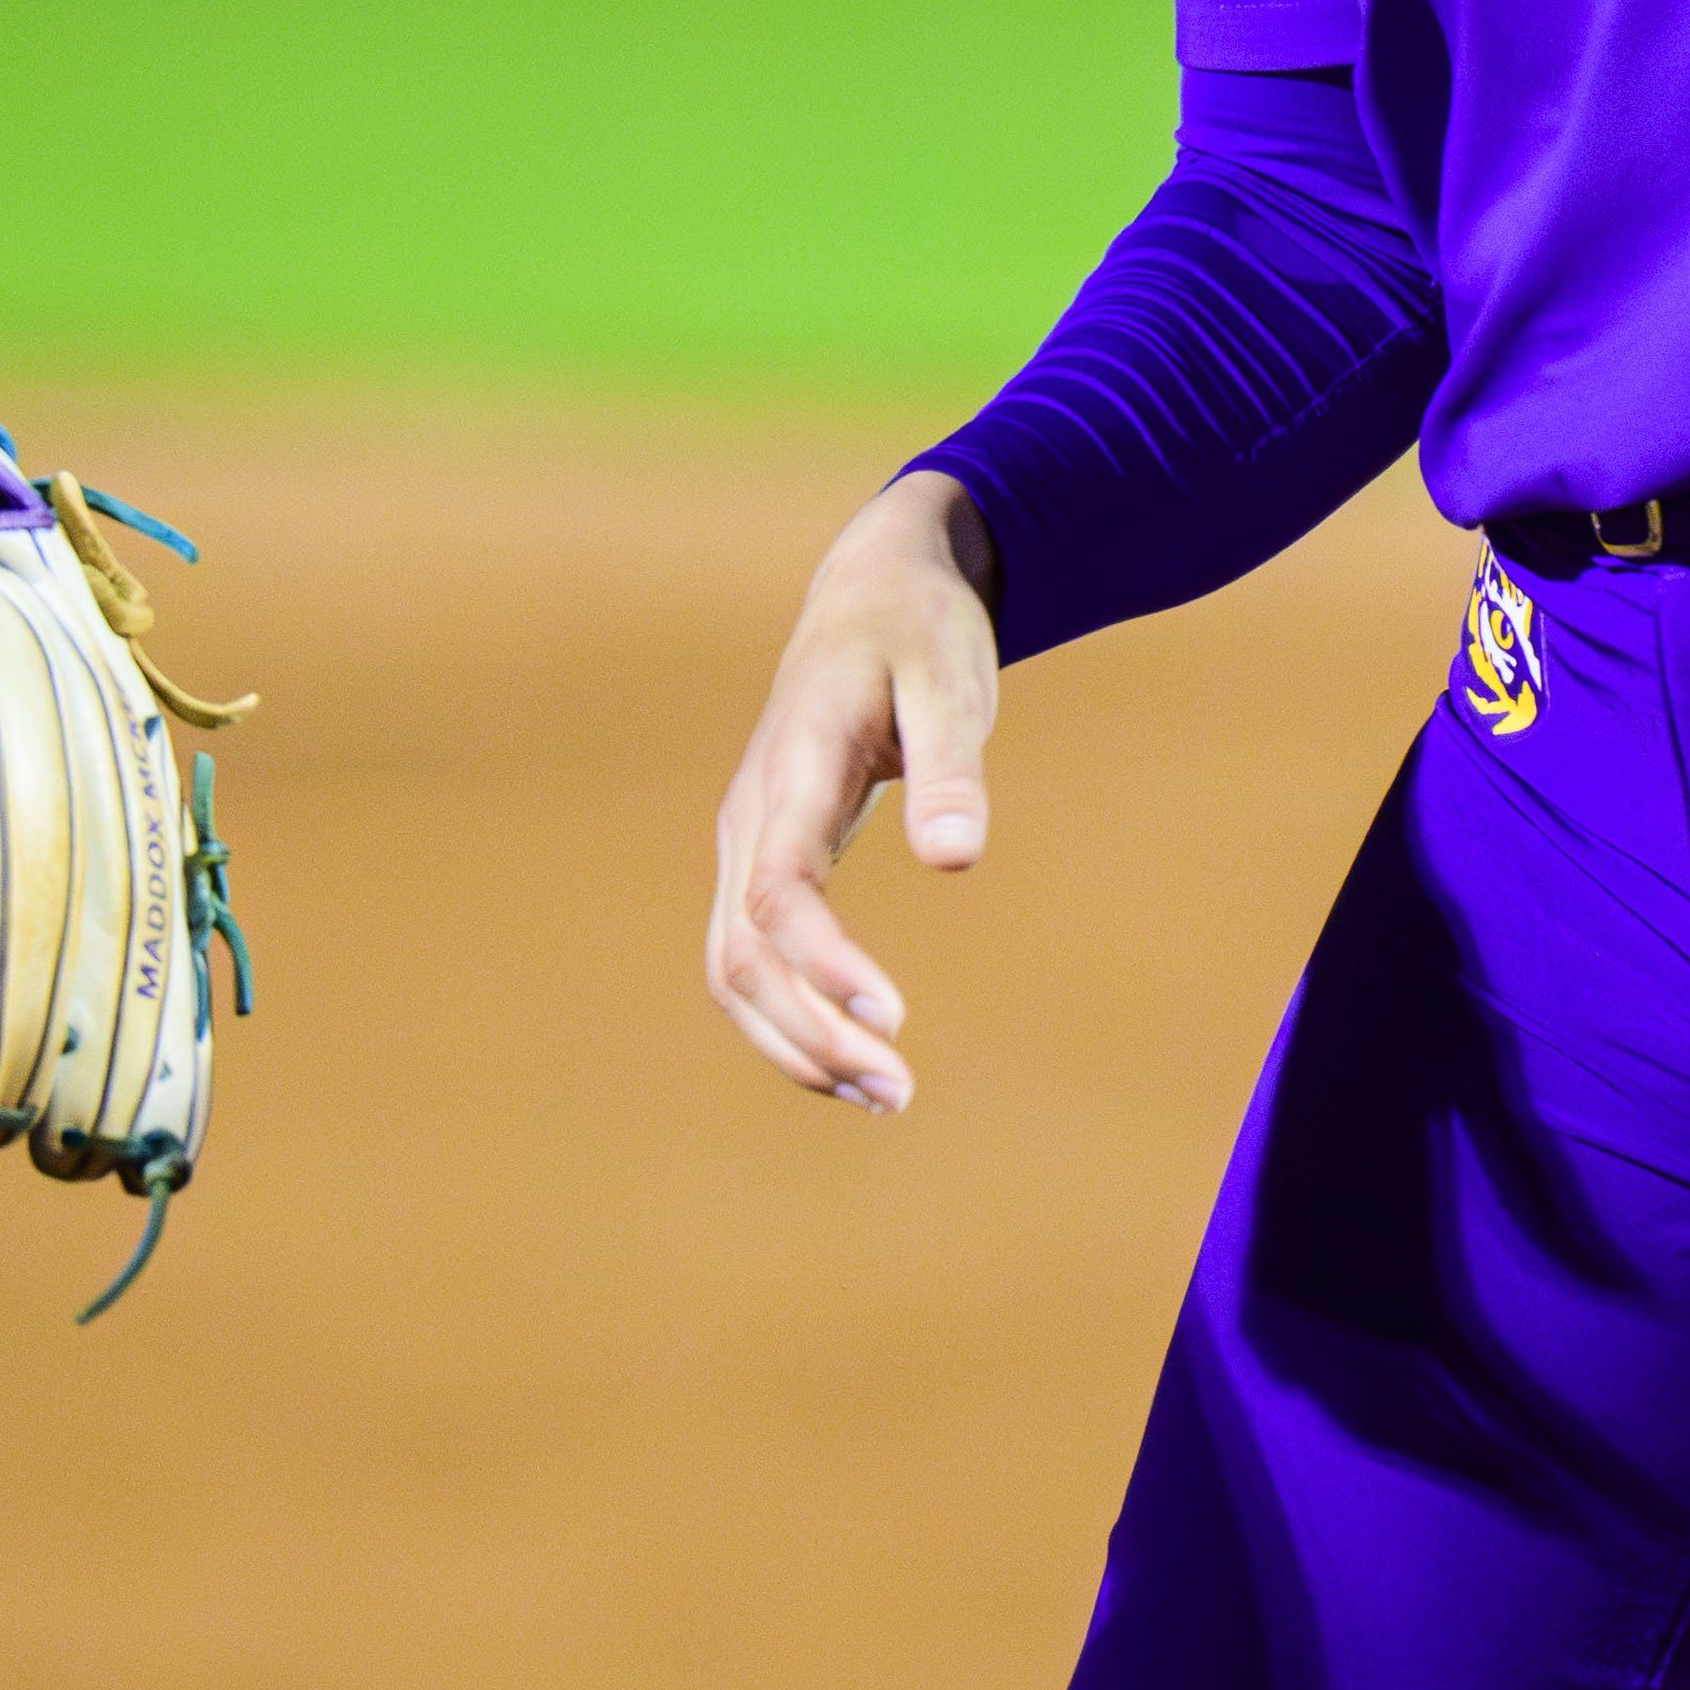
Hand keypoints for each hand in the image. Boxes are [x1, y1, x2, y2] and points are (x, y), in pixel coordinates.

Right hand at [702, 471, 1001, 1110]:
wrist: (871, 591)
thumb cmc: (917, 631)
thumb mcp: (951, 680)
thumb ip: (952, 767)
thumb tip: (956, 859)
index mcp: (794, 769)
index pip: (782, 891)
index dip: (824, 965)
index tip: (894, 1021)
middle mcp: (752, 815)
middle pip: (742, 952)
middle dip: (808, 1033)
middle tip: (898, 1092)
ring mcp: (749, 840)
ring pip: (732, 967)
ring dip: (794, 1042)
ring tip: (885, 1098)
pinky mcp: (766, 859)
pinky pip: (752, 955)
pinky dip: (791, 1017)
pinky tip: (855, 1059)